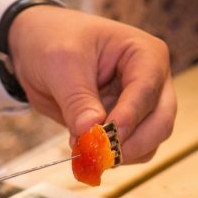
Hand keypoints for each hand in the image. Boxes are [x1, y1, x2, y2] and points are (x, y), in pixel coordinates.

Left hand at [7, 6, 175, 162]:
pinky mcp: (124, 126)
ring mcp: (140, 106)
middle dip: (131, 143)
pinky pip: (128, 151)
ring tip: (83, 147)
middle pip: (160, 122)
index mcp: (145, 54)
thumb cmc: (54, 41)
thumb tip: (91, 131)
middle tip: (98, 154)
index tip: (106, 136)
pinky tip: (83, 146)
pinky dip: (109, 156)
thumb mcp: (62, 65)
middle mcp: (152, 81)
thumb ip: (78, 100)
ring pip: (149, 142)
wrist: (36, 48)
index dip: (129, 116)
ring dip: (119, 153)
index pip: (147, 90)